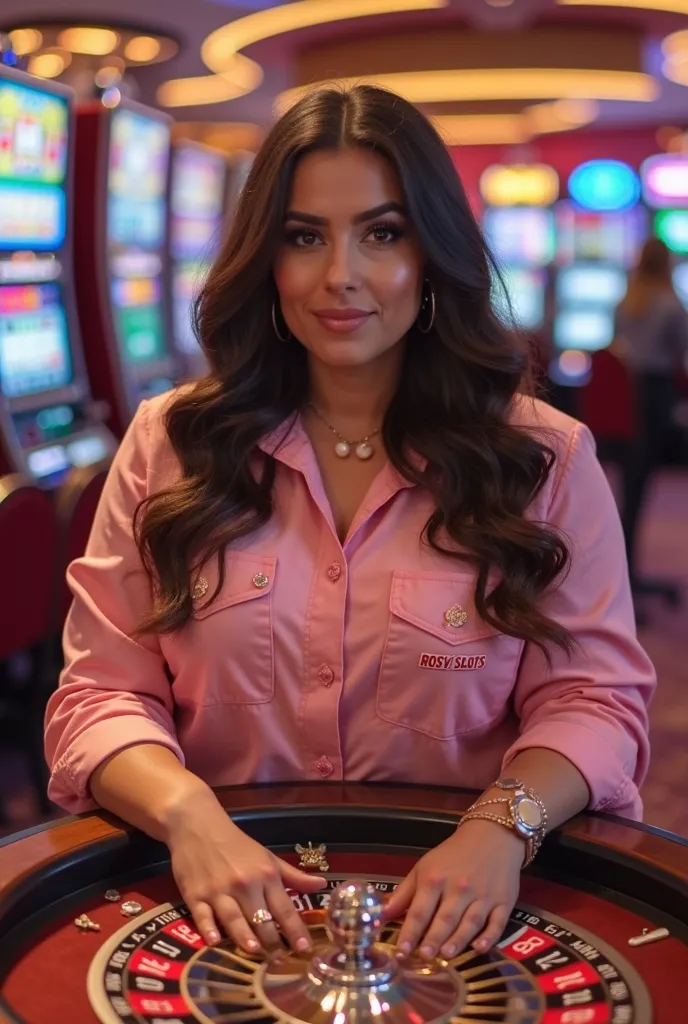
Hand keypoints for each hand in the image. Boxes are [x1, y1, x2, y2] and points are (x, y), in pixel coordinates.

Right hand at [165, 786, 326, 953]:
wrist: (198, 826)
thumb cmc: (237, 844)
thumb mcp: (268, 857)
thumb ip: (294, 876)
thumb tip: (322, 885)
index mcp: (265, 875)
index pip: (285, 908)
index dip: (295, 930)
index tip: (306, 950)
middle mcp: (245, 884)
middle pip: (261, 918)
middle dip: (271, 942)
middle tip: (280, 963)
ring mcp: (219, 891)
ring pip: (234, 918)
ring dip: (244, 935)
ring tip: (255, 951)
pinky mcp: (195, 895)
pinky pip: (202, 915)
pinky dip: (208, 928)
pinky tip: (213, 941)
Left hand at [383, 819, 522, 959]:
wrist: (491, 836)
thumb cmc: (452, 855)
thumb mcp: (424, 867)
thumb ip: (404, 893)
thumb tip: (381, 914)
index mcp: (435, 879)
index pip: (420, 910)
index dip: (410, 932)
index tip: (401, 952)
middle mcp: (459, 888)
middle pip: (445, 918)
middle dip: (434, 938)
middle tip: (424, 957)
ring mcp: (483, 895)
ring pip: (470, 922)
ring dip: (458, 940)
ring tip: (446, 956)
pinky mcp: (504, 901)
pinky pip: (497, 922)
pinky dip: (489, 936)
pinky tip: (480, 948)